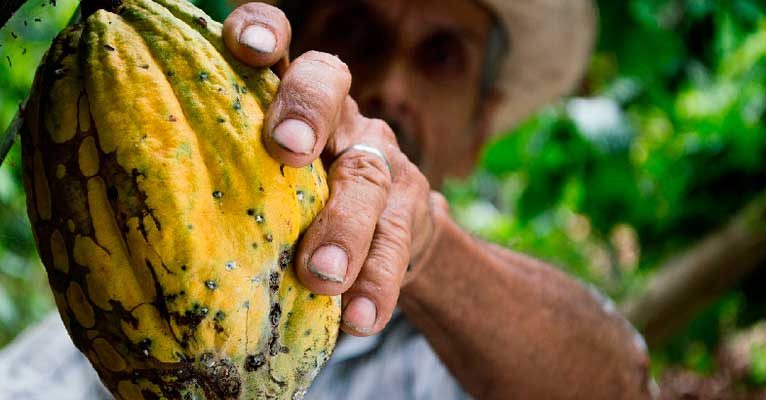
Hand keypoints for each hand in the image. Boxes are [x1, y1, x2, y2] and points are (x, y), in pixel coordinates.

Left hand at [223, 3, 444, 335]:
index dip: (264, 31)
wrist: (385, 238)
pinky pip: (397, 243)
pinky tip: (360, 318)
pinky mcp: (409, 211)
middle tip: (286, 150)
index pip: (280, 43)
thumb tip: (127, 217)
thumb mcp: (261, 182)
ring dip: (344, 226)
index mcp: (289, 100)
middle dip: (307, 111)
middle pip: (329, 86)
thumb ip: (223, 177)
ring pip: (367, 175)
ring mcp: (379, 160)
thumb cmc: (296, 208)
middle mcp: (338, 117)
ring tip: (321, 276)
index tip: (246, 46)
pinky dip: (377, 282)